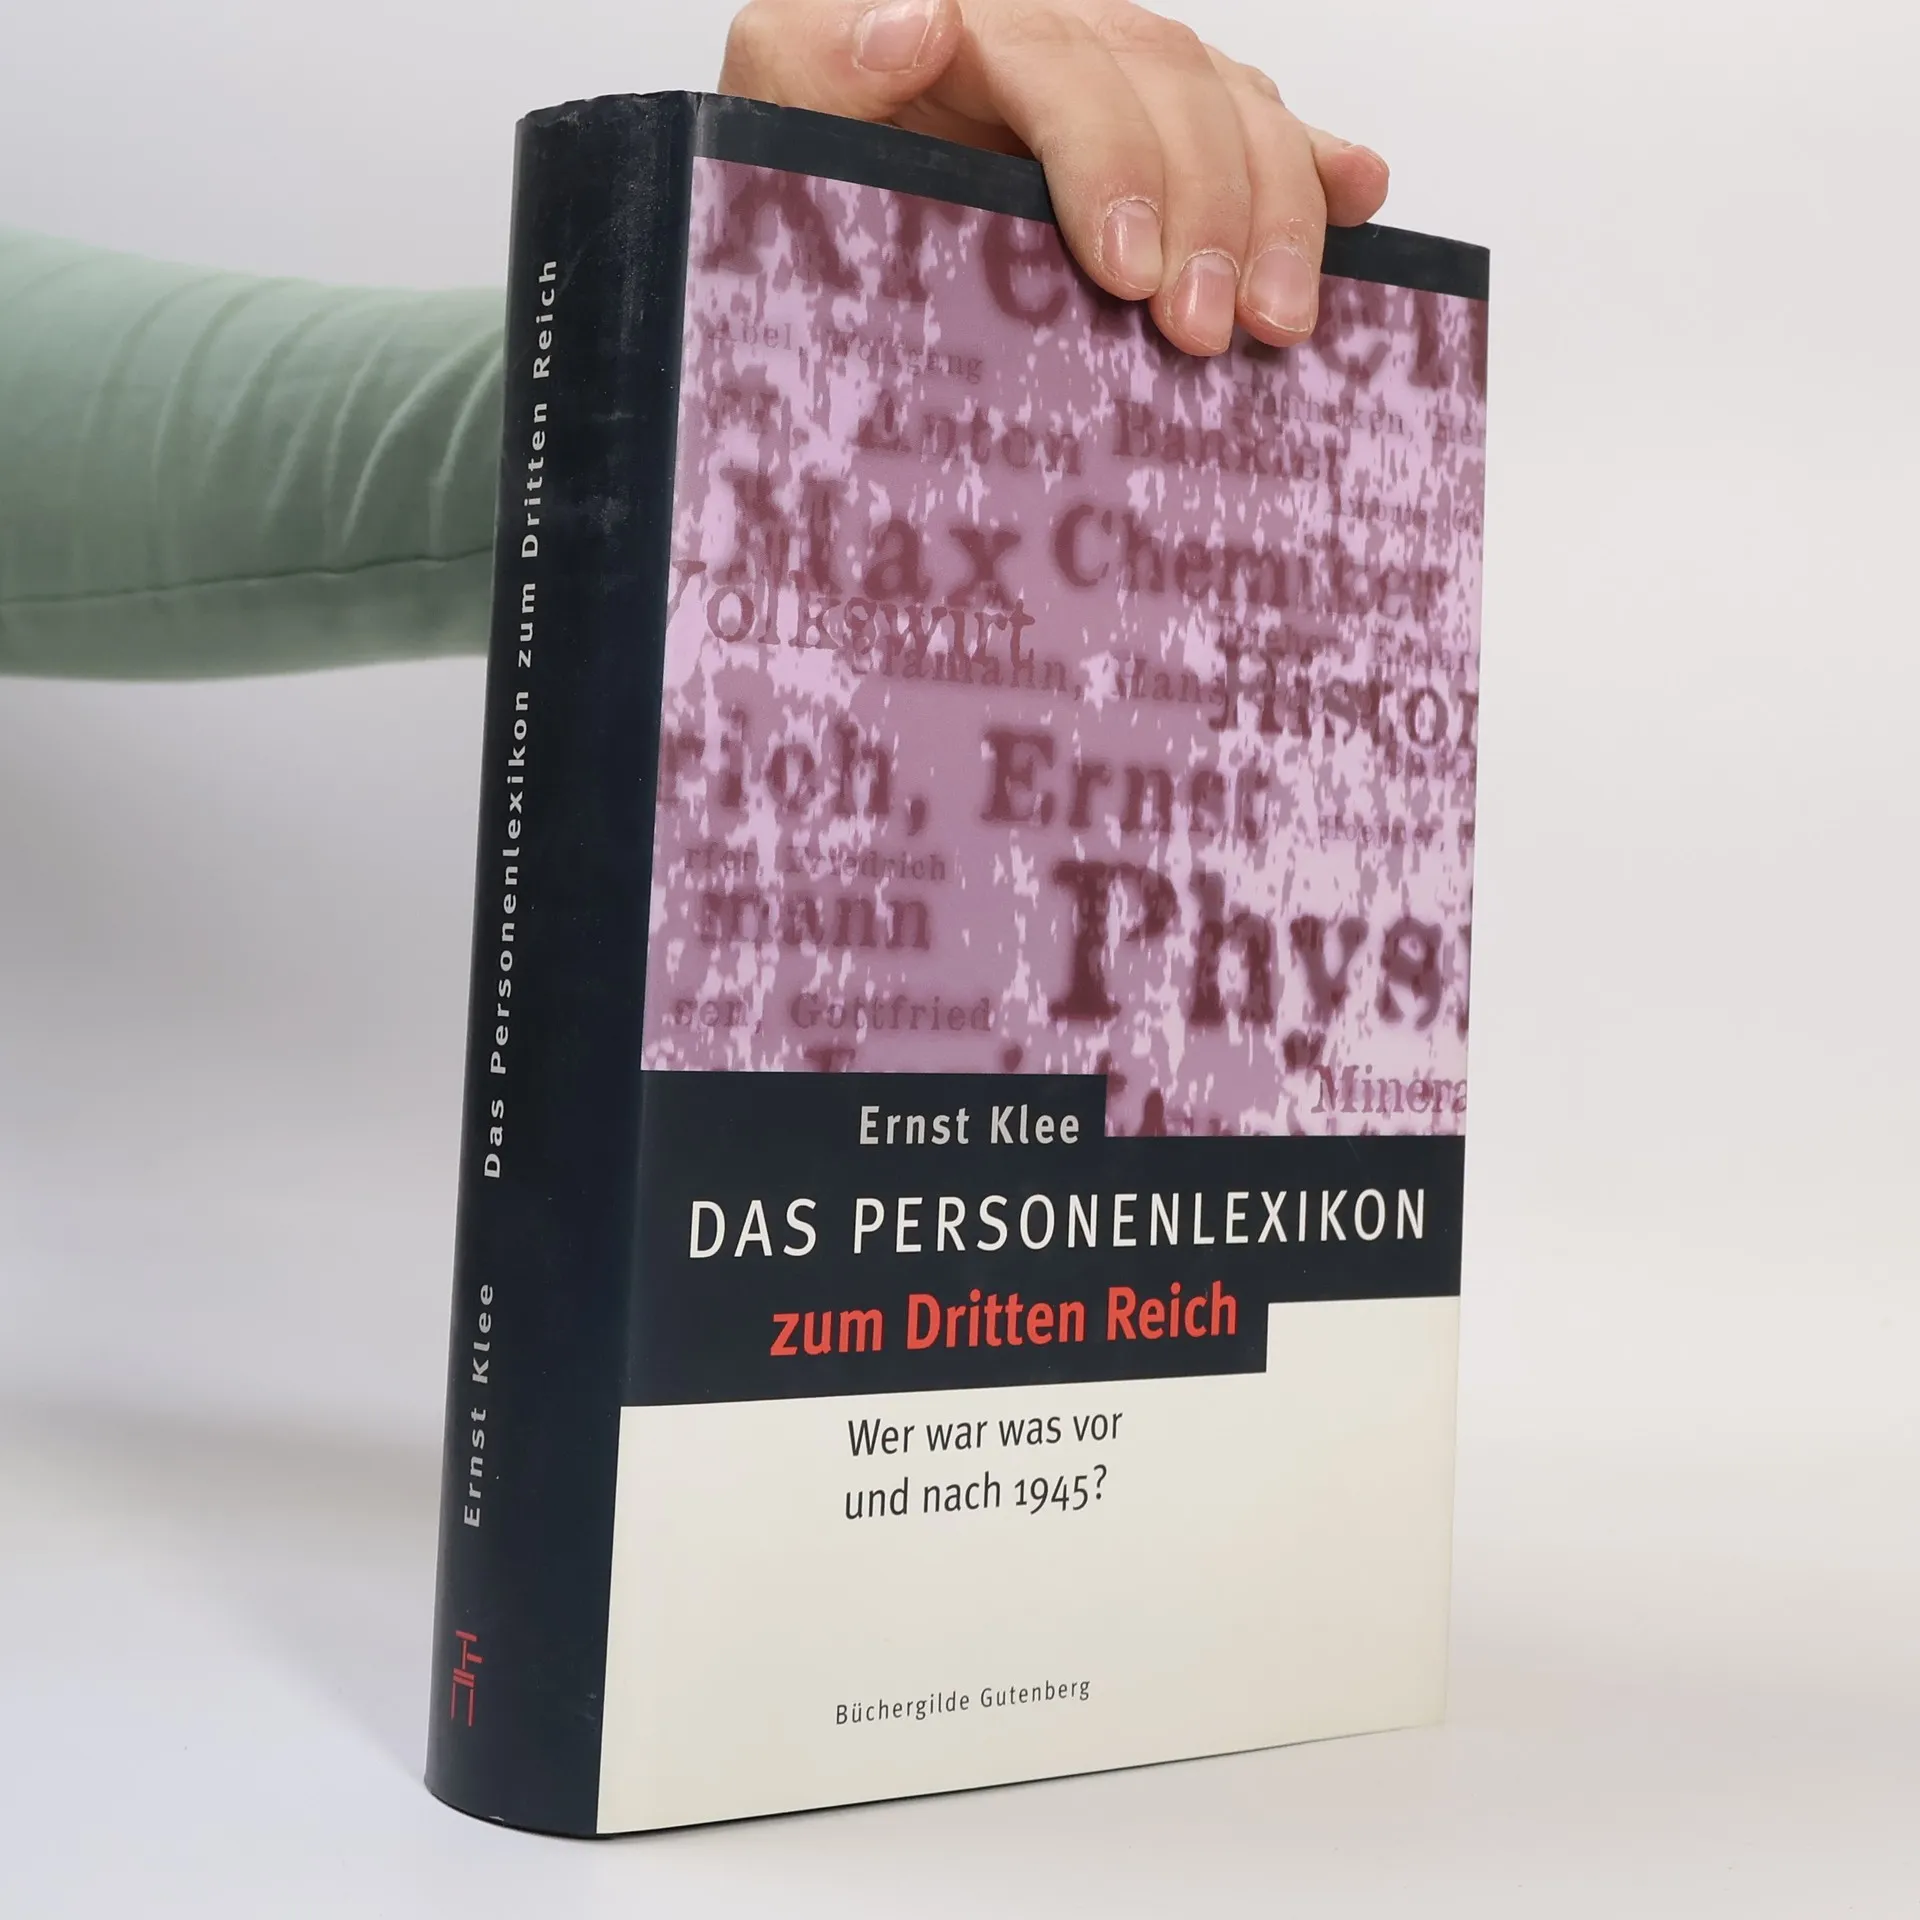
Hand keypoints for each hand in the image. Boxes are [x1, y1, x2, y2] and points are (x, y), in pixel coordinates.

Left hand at [719, 0, 1388, 353]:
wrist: (819, 243)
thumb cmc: (796, 188)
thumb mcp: (773, 118)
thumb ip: (812, 58)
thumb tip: (916, 21)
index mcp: (974, 29)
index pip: (1065, 60)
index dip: (1110, 158)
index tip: (1124, 272)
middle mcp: (1061, 42)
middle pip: (1174, 84)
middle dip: (1206, 211)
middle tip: (1201, 335)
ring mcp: (1123, 92)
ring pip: (1234, 109)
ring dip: (1275, 213)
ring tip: (1278, 321)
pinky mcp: (1165, 149)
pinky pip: (1262, 132)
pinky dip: (1316, 168)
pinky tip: (1360, 195)